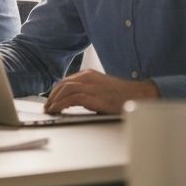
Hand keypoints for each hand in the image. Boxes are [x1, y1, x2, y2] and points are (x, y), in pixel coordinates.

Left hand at [43, 70, 158, 114]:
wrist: (138, 96)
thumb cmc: (122, 96)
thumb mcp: (101, 89)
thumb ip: (87, 91)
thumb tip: (71, 101)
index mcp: (89, 74)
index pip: (66, 81)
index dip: (56, 91)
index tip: (51, 100)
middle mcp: (87, 77)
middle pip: (62, 84)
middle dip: (52, 96)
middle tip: (47, 106)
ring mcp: (90, 86)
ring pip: (64, 89)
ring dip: (54, 100)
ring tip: (49, 109)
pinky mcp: (92, 96)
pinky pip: (70, 99)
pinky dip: (61, 104)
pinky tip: (57, 110)